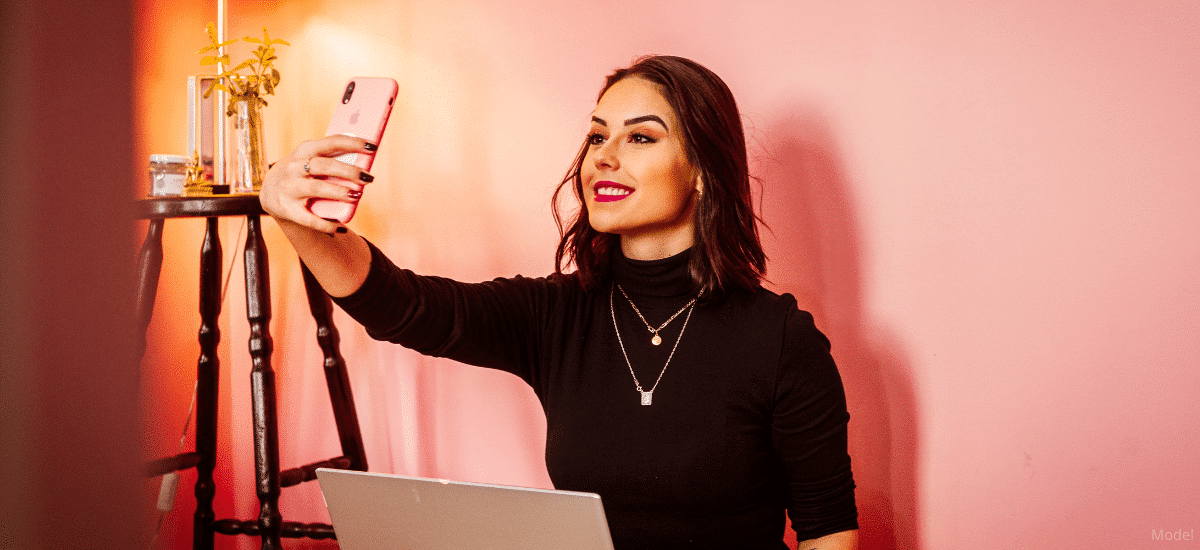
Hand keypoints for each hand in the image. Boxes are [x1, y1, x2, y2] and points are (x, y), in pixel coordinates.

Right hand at [259, 135, 376, 234]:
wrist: (271, 190)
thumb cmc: (303, 172)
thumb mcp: (312, 158)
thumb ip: (334, 158)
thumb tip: (366, 162)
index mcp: (305, 150)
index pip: (331, 142)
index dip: (353, 143)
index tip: (372, 146)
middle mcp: (295, 167)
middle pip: (324, 166)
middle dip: (348, 171)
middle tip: (368, 178)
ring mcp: (290, 188)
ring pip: (317, 189)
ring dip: (339, 192)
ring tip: (357, 196)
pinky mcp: (288, 209)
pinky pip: (309, 218)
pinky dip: (326, 224)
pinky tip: (341, 226)